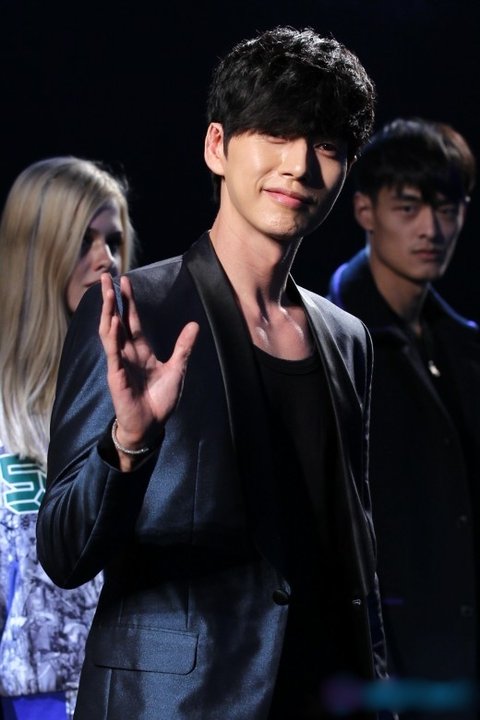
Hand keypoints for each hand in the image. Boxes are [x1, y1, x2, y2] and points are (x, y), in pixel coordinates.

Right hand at [99, 273, 198, 465]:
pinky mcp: (116, 376)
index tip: (125, 281)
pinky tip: (112, 322)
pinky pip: (113, 353)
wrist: (151, 424)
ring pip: (110, 332)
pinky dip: (112, 338)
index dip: (129, 301)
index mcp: (141, 350)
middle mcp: (127, 353)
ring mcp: (119, 363)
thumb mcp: (177, 369)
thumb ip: (183, 347)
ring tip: (108, 293)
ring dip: (108, 312)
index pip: (132, 320)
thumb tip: (194, 325)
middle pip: (117, 319)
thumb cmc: (160, 399)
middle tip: (106, 276)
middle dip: (112, 299)